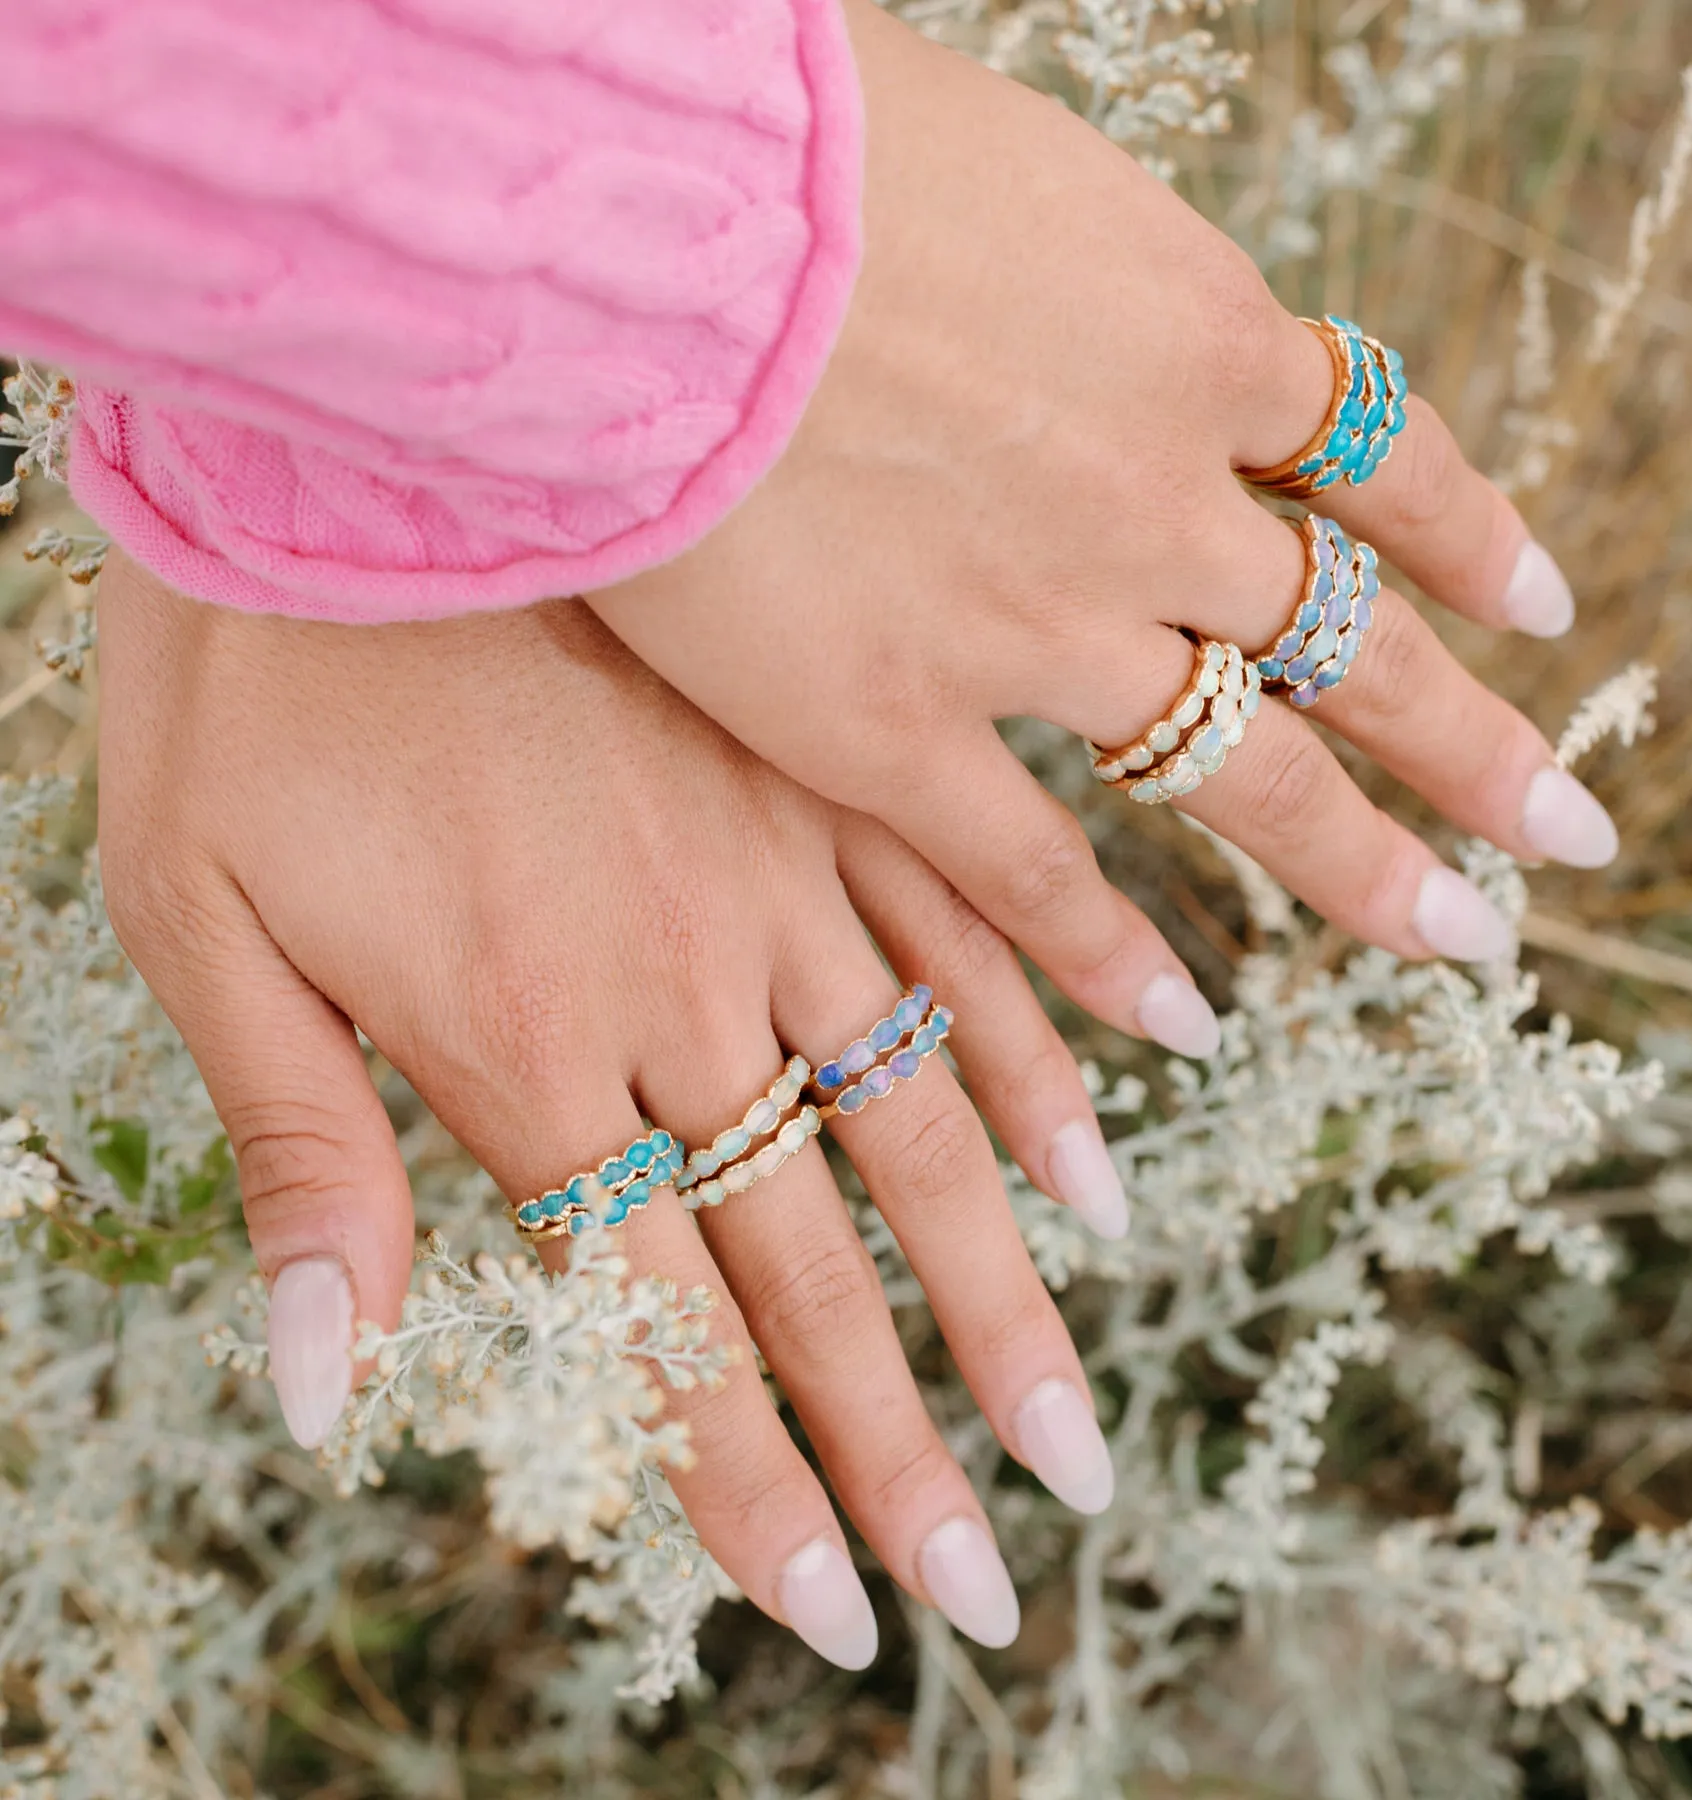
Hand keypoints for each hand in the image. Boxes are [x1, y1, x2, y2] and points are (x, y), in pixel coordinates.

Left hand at [98, 556, 1129, 1664]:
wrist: (362, 433)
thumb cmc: (248, 675)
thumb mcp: (201, 915)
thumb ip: (303, 1155)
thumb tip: (332, 1390)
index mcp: (526, 1044)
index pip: (665, 1323)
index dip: (756, 1482)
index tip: (847, 1609)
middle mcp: (684, 983)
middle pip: (814, 1257)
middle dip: (906, 1435)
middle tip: (1002, 1578)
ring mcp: (778, 869)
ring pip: (913, 1121)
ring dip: (994, 1287)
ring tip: (1072, 1417)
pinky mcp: (823, 765)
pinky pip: (961, 927)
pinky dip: (1042, 1044)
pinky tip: (1112, 1137)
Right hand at [592, 0, 1615, 1010]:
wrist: (631, 214)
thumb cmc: (776, 129)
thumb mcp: (986, 149)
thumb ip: (1059, 261)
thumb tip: (1063, 281)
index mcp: (1183, 327)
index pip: (1373, 455)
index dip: (1463, 536)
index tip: (1535, 604)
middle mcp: (1151, 494)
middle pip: (1357, 643)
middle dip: (1473, 743)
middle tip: (1561, 829)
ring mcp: (1040, 620)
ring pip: (1253, 774)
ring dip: (1368, 862)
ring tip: (1463, 934)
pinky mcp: (892, 721)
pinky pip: (1041, 869)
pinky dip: (1118, 955)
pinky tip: (1193, 1027)